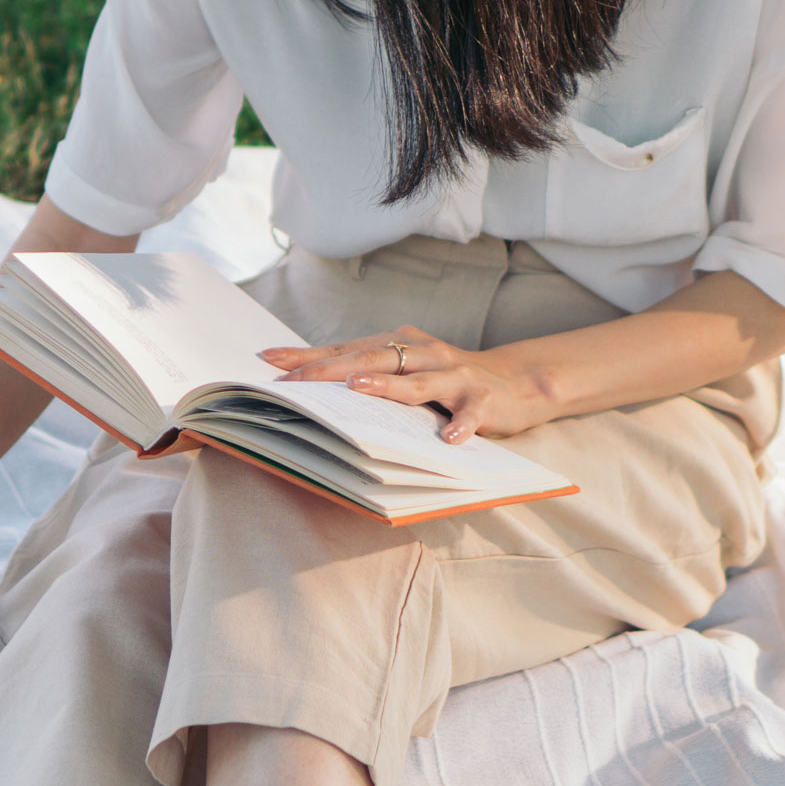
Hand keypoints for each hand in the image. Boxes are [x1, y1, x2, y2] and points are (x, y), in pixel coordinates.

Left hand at [258, 324, 553, 442]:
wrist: (516, 380)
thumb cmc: (447, 378)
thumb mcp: (405, 371)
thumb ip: (367, 375)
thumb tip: (310, 383)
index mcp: (399, 346)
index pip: (345, 350)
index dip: (308, 356)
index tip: (267, 360)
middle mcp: (423, 353)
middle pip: (372, 361)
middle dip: (330, 371)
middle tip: (294, 381)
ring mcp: (453, 375)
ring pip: (418, 382)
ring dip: (387, 387)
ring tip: (357, 391)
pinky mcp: (483, 399)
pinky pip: (470, 413)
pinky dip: (461, 425)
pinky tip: (450, 439)